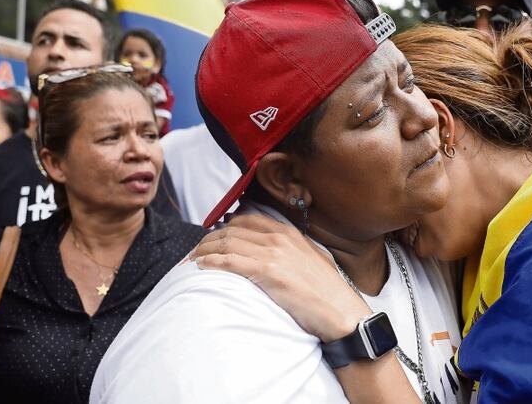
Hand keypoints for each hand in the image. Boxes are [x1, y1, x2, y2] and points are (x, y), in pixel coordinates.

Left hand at [192, 214, 370, 342]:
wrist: (340, 311)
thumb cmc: (327, 293)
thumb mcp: (311, 260)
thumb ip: (291, 250)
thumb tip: (273, 253)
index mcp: (289, 233)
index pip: (247, 220)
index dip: (224, 227)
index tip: (212, 237)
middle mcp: (280, 238)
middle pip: (232, 230)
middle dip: (208, 239)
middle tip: (195, 251)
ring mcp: (274, 253)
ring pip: (227, 243)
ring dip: (204, 250)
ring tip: (191, 260)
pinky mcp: (268, 272)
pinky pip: (230, 261)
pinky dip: (211, 261)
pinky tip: (201, 266)